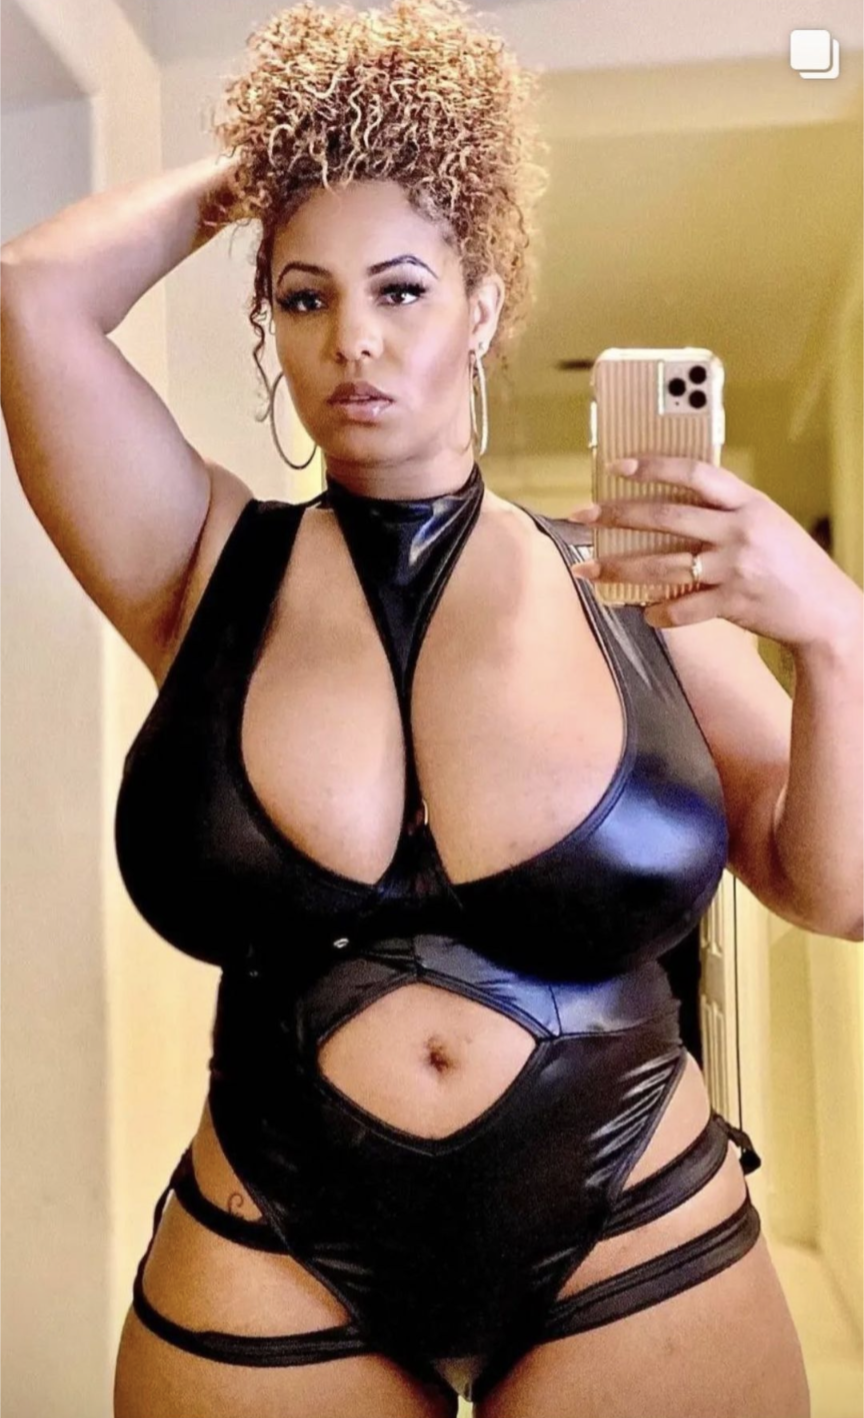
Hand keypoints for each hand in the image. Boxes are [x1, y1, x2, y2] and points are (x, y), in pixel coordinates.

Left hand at [567, 456, 863, 650]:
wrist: (827, 611)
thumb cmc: (792, 565)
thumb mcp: (767, 523)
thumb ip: (726, 513)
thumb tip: (670, 508)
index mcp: (748, 502)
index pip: (694, 472)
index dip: (652, 466)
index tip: (615, 467)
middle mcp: (739, 530)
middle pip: (665, 516)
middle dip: (617, 515)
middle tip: (582, 516)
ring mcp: (735, 567)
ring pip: (662, 565)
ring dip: (619, 569)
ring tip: (588, 571)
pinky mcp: (733, 603)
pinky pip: (682, 609)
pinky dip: (659, 613)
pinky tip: (644, 613)